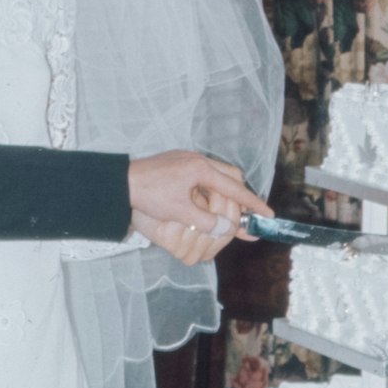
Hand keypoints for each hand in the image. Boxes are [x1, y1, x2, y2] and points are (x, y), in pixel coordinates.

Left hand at [128, 153, 271, 265]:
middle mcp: (197, 160)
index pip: (235, 188)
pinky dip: (209, 188)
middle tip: (246, 212)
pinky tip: (205, 199)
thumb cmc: (148, 195)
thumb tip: (228, 228)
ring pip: (216, 174)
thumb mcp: (180, 212)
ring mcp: (186, 159)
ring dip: (223, 191)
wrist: (120, 181)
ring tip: (227, 208)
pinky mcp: (176, 162)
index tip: (268, 215)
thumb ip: (207, 221)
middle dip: (240, 194)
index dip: (252, 204)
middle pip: (230, 175)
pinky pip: (202, 174)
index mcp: (201, 169)